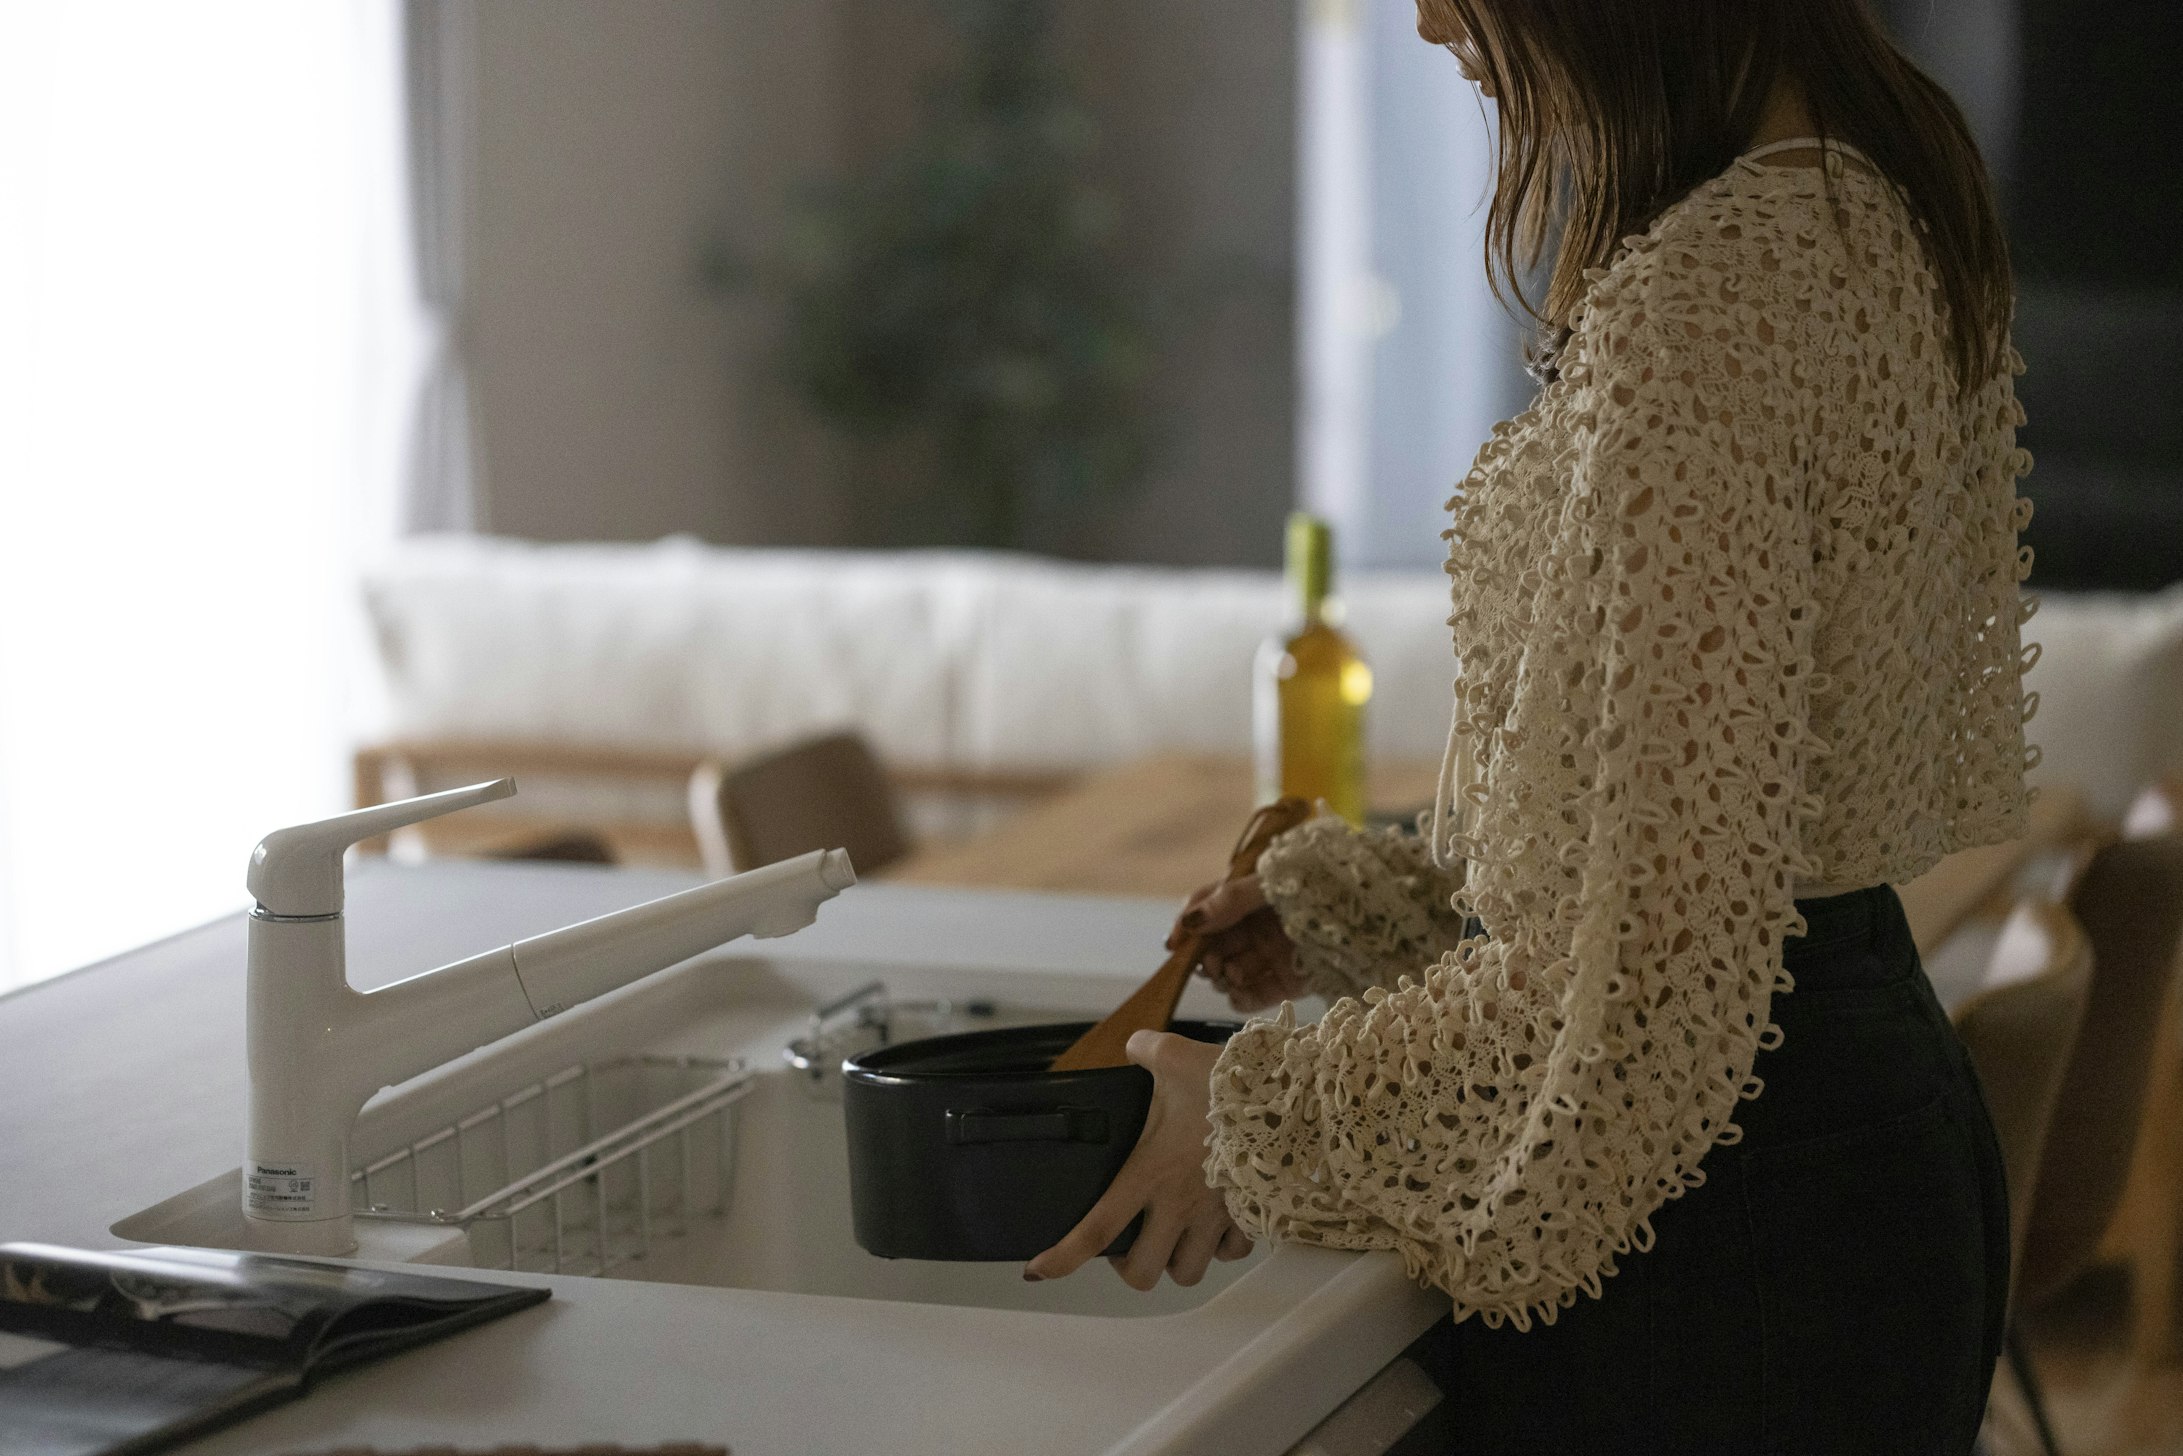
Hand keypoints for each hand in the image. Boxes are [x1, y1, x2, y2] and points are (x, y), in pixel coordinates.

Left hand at [1023, 1030, 1252, 1289]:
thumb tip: (1134, 1045)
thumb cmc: (1228, 1081)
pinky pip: (1230, 1253)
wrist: (1289, 1096)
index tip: (1038, 1270)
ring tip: (1172, 1235)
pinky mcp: (1249, 1215)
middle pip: (1144, 1273)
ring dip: (1176, 1259)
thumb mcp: (1174, 1057)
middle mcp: (1180, 1205)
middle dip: (1132, 1266)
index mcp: (1150, 1172)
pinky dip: (1219, 1246)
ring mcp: (1217, 1216)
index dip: (1063, 1257)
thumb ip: (1144, 1050)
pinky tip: (1214, 1222)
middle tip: (1130, 1241)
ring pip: (1189, 1272)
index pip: (1098, 1228)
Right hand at [1169, 874, 1306, 1012]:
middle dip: (1205, 958)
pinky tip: (1237, 995)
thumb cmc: (1317, 886)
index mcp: (1250, 897)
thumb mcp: (1271, 883)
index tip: (1174, 944)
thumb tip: (1191, 920)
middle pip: (1216, 946)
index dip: (1187, 926)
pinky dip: (1241, 1000)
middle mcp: (1258, 928)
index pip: (1207, 910)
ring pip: (1231, 973)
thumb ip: (1231, 899)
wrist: (1369, 913)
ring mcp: (1273, 956)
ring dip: (1223, 978)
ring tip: (1230, 975)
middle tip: (1210, 965)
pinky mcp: (1290, 983)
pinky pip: (1255, 997)